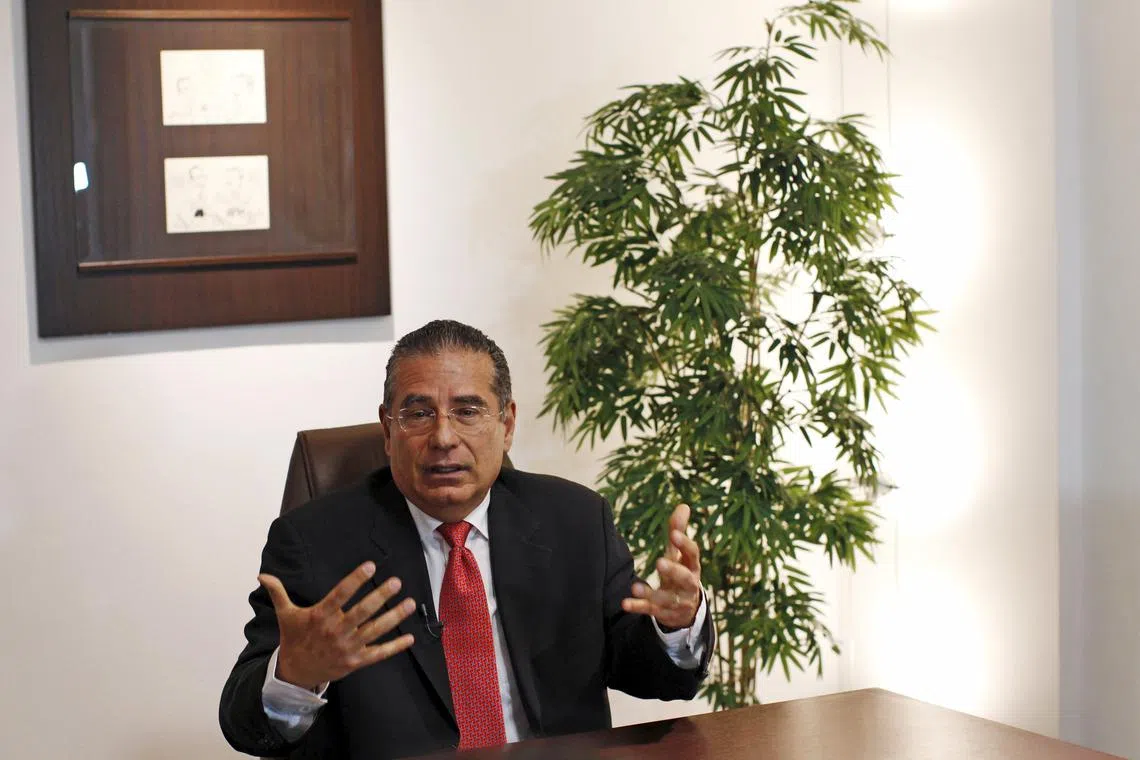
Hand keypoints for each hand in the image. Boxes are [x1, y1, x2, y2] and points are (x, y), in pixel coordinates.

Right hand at [259, 561, 415, 690]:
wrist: (294, 673)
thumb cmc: (293, 639)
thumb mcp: (285, 615)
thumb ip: (278, 592)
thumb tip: (261, 574)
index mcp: (320, 616)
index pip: (341, 594)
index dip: (356, 579)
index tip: (370, 565)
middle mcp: (336, 631)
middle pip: (362, 611)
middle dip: (380, 596)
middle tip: (396, 582)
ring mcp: (348, 647)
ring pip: (375, 630)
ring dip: (394, 617)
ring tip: (410, 603)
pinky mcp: (355, 661)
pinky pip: (378, 654)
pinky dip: (395, 647)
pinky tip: (410, 638)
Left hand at [621, 503, 702, 629]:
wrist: (687, 610)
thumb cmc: (682, 573)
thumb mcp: (680, 554)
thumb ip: (679, 530)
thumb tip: (684, 505)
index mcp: (693, 567)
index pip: (693, 554)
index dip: (685, 544)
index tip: (674, 534)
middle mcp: (689, 585)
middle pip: (685, 578)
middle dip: (673, 571)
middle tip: (659, 562)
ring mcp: (677, 601)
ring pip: (667, 598)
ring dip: (651, 593)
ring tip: (635, 586)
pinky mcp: (664, 613)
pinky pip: (651, 610)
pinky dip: (639, 607)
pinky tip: (625, 603)